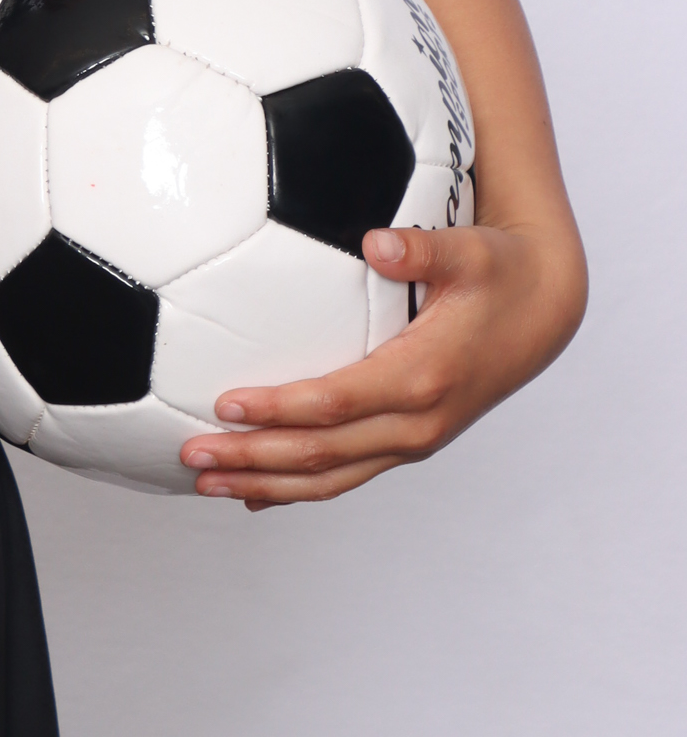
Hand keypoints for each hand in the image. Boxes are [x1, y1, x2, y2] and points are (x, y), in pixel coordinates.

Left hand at [179, 218, 585, 510]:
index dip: (279, 409)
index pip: (335, 404)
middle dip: (254, 458)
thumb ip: (422, 249)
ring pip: (330, 477)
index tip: (226, 404)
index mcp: (422, 378)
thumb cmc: (500, 274)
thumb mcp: (469, 251)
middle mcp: (416, 423)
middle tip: (192, 453)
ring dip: (265, 483)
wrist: (544, 310)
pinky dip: (298, 488)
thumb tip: (377, 243)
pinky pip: (347, 474)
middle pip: (321, 454)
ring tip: (206, 480)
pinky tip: (254, 493)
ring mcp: (413, 439)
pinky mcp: (409, 440)